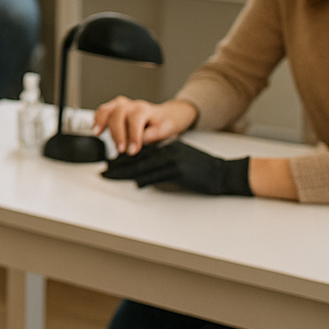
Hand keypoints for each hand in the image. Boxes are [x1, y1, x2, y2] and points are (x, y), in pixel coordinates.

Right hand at [92, 97, 197, 154]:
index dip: (133, 135)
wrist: (165, 115)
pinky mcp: (114, 109)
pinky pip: (103, 110)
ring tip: (99, 134)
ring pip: (108, 109)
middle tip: (120, 149)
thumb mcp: (166, 129)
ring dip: (102, 122)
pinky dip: (97, 118)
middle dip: (117, 132)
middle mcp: (131, 105)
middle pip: (119, 113)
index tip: (132, 150)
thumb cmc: (164, 123)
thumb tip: (143, 139)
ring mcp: (121, 106)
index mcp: (145, 110)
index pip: (136, 119)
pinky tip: (96, 129)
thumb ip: (155, 133)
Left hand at [101, 140, 251, 195]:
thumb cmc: (202, 167)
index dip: (124, 157)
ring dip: (126, 173)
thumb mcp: (180, 155)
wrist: (223, 173)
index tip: (111, 162)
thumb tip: (142, 168)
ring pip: (144, 167)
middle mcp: (169, 150)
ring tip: (112, 176)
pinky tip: (136, 183)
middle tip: (105, 171)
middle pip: (138, 158)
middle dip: (119, 165)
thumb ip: (162, 157)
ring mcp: (174, 161)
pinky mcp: (180, 173)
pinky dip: (146, 180)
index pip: (140, 150)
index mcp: (168, 144)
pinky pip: (158, 177)